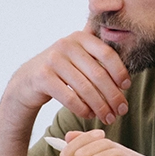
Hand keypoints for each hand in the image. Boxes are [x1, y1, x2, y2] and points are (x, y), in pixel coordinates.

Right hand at [4, 28, 129, 125]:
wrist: (27, 81)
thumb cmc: (62, 72)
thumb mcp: (80, 59)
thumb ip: (99, 61)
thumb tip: (126, 82)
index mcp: (81, 37)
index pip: (107, 53)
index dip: (120, 72)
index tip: (127, 87)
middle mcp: (66, 44)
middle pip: (98, 74)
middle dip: (113, 95)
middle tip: (122, 111)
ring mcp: (53, 59)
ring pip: (85, 88)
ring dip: (100, 107)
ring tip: (108, 118)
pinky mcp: (42, 77)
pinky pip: (69, 97)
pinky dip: (82, 109)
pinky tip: (88, 115)